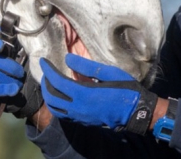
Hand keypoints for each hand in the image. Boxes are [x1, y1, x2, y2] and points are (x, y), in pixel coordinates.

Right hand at [0, 20, 42, 118]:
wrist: (16, 90)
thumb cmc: (14, 68)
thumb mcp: (15, 54)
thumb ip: (13, 41)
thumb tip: (14, 23)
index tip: (2, 46)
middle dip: (7, 66)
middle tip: (21, 72)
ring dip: (8, 79)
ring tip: (20, 83)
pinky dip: (4, 89)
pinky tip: (14, 90)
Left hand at [39, 54, 158, 133]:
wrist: (136, 111)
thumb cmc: (125, 89)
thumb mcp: (108, 72)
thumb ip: (86, 66)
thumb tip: (67, 59)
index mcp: (84, 94)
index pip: (57, 82)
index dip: (48, 71)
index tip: (43, 61)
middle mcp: (78, 108)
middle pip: (51, 98)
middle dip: (45, 84)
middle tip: (46, 72)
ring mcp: (81, 117)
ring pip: (55, 109)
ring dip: (49, 96)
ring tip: (50, 85)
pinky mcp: (84, 121)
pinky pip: (64, 115)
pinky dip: (57, 105)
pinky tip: (62, 96)